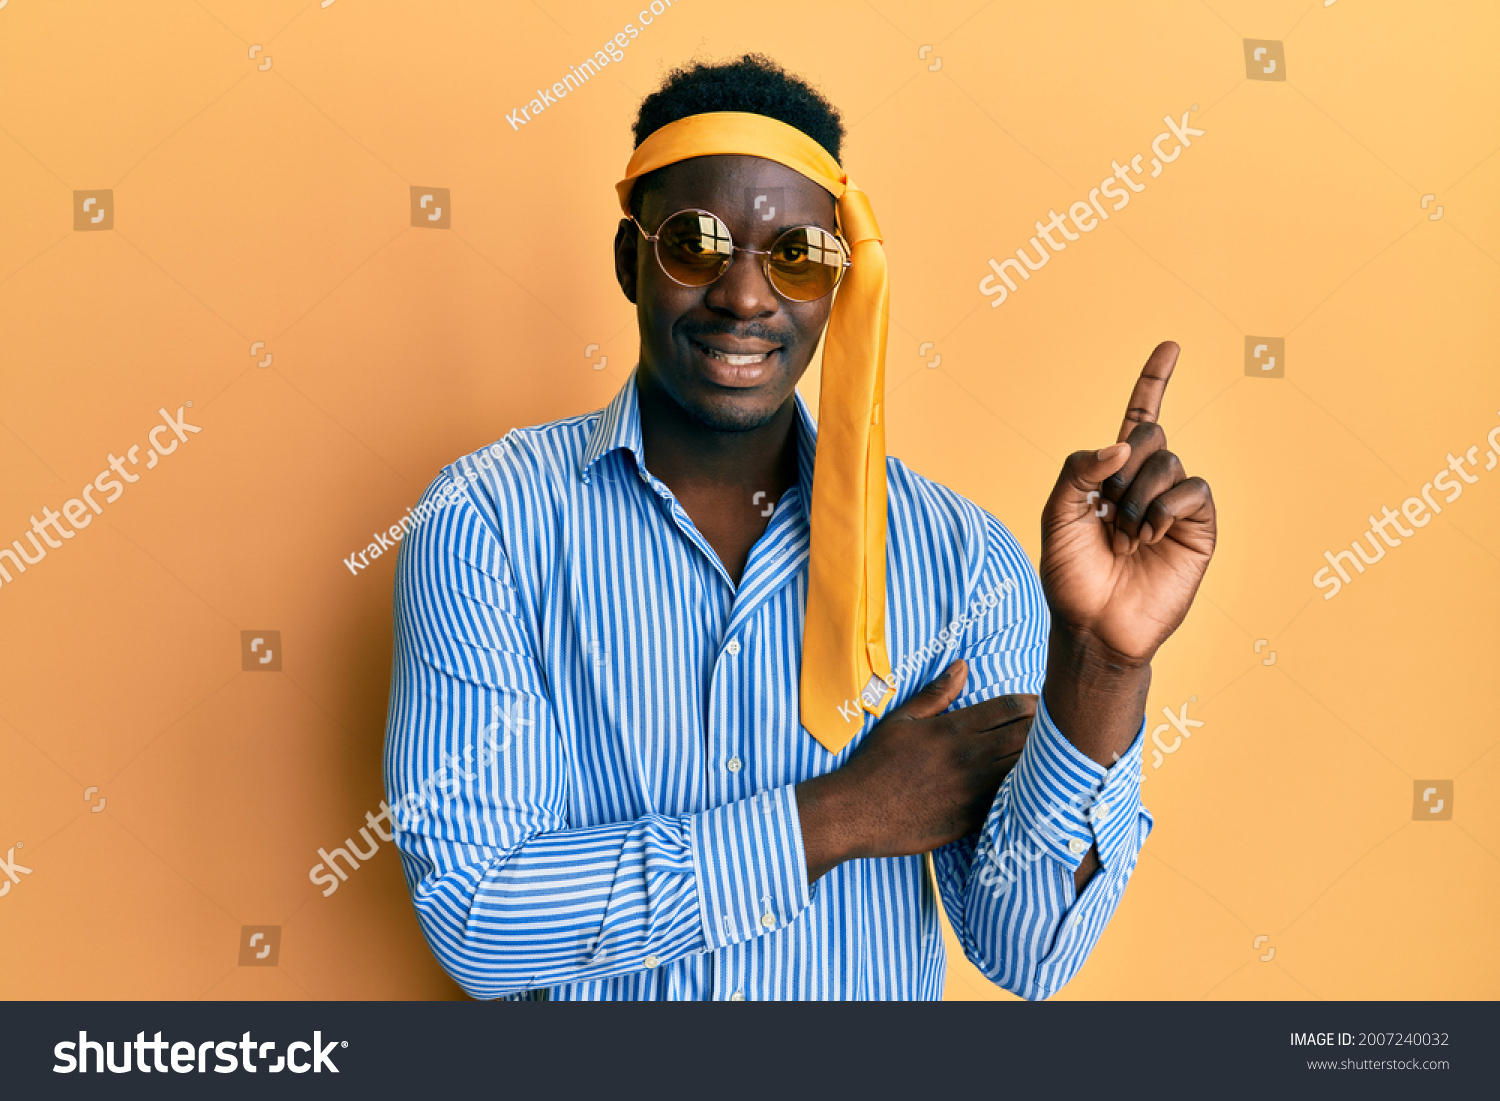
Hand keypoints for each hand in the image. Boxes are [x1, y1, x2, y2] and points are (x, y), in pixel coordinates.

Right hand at [795, 660, 1035, 881]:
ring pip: (1026, 768)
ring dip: (1039, 759)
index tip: (1038, 703)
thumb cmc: (875, 764)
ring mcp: (976, 790)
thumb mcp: (901, 720)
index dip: (1031, 702)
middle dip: (1044, 728)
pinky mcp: (974, 817)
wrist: (857, 813)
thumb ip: (936, 693)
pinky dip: (1025, 790)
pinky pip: (1012, 800)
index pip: (1010, 707)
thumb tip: (962, 666)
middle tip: (1051, 727)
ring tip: (1046, 755)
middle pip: (1027, 736)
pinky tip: (1029, 787)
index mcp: (955, 729)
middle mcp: (971, 757)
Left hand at [1039, 341, 1216, 666]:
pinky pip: (1193, 489)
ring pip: (1169, 461)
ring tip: (1126, 536)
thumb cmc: (1070, 575)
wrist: (1094, 626)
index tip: (1170, 345)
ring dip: (1139, 497)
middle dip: (1124, 464)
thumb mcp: (1056, 514)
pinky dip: (1166, 507)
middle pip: (1149, 435)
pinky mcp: (1198, 527)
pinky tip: (1149, 536)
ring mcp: (1174, 505)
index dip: (1154, 382)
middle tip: (1109, 509)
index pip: (1137, 419)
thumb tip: (1122, 444)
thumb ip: (1078, 469)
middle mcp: (1146, 483)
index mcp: (1111, 475)